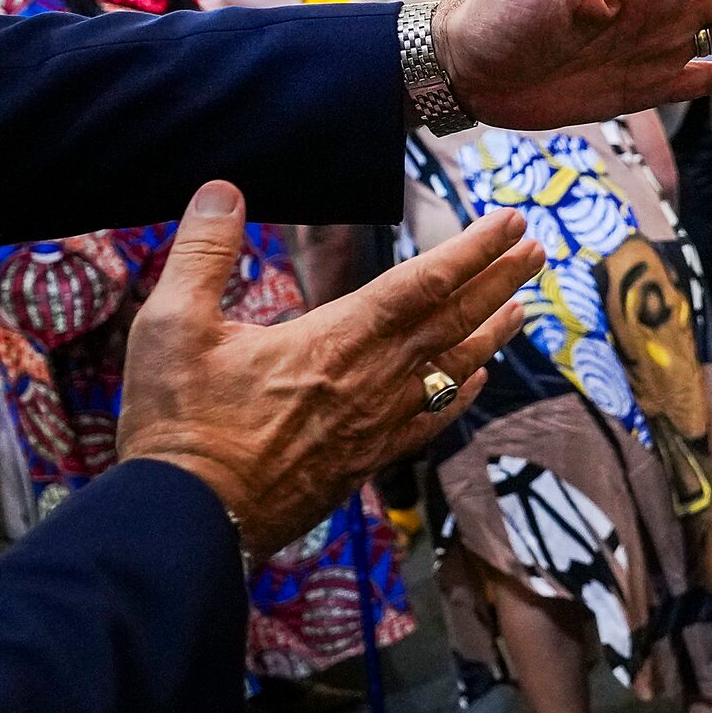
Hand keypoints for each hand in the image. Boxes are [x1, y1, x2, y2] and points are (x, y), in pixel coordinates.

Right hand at [116, 180, 541, 559]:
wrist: (190, 522)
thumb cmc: (180, 425)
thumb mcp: (173, 325)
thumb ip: (202, 253)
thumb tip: (221, 191)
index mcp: (336, 340)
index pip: (423, 282)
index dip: (473, 249)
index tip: (511, 221)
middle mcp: (372, 380)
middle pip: (453, 321)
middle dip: (499, 280)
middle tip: (538, 248)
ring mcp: (375, 425)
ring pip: (451, 370)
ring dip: (491, 333)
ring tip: (522, 307)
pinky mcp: (366, 461)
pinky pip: (431, 421)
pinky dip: (460, 393)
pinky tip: (476, 380)